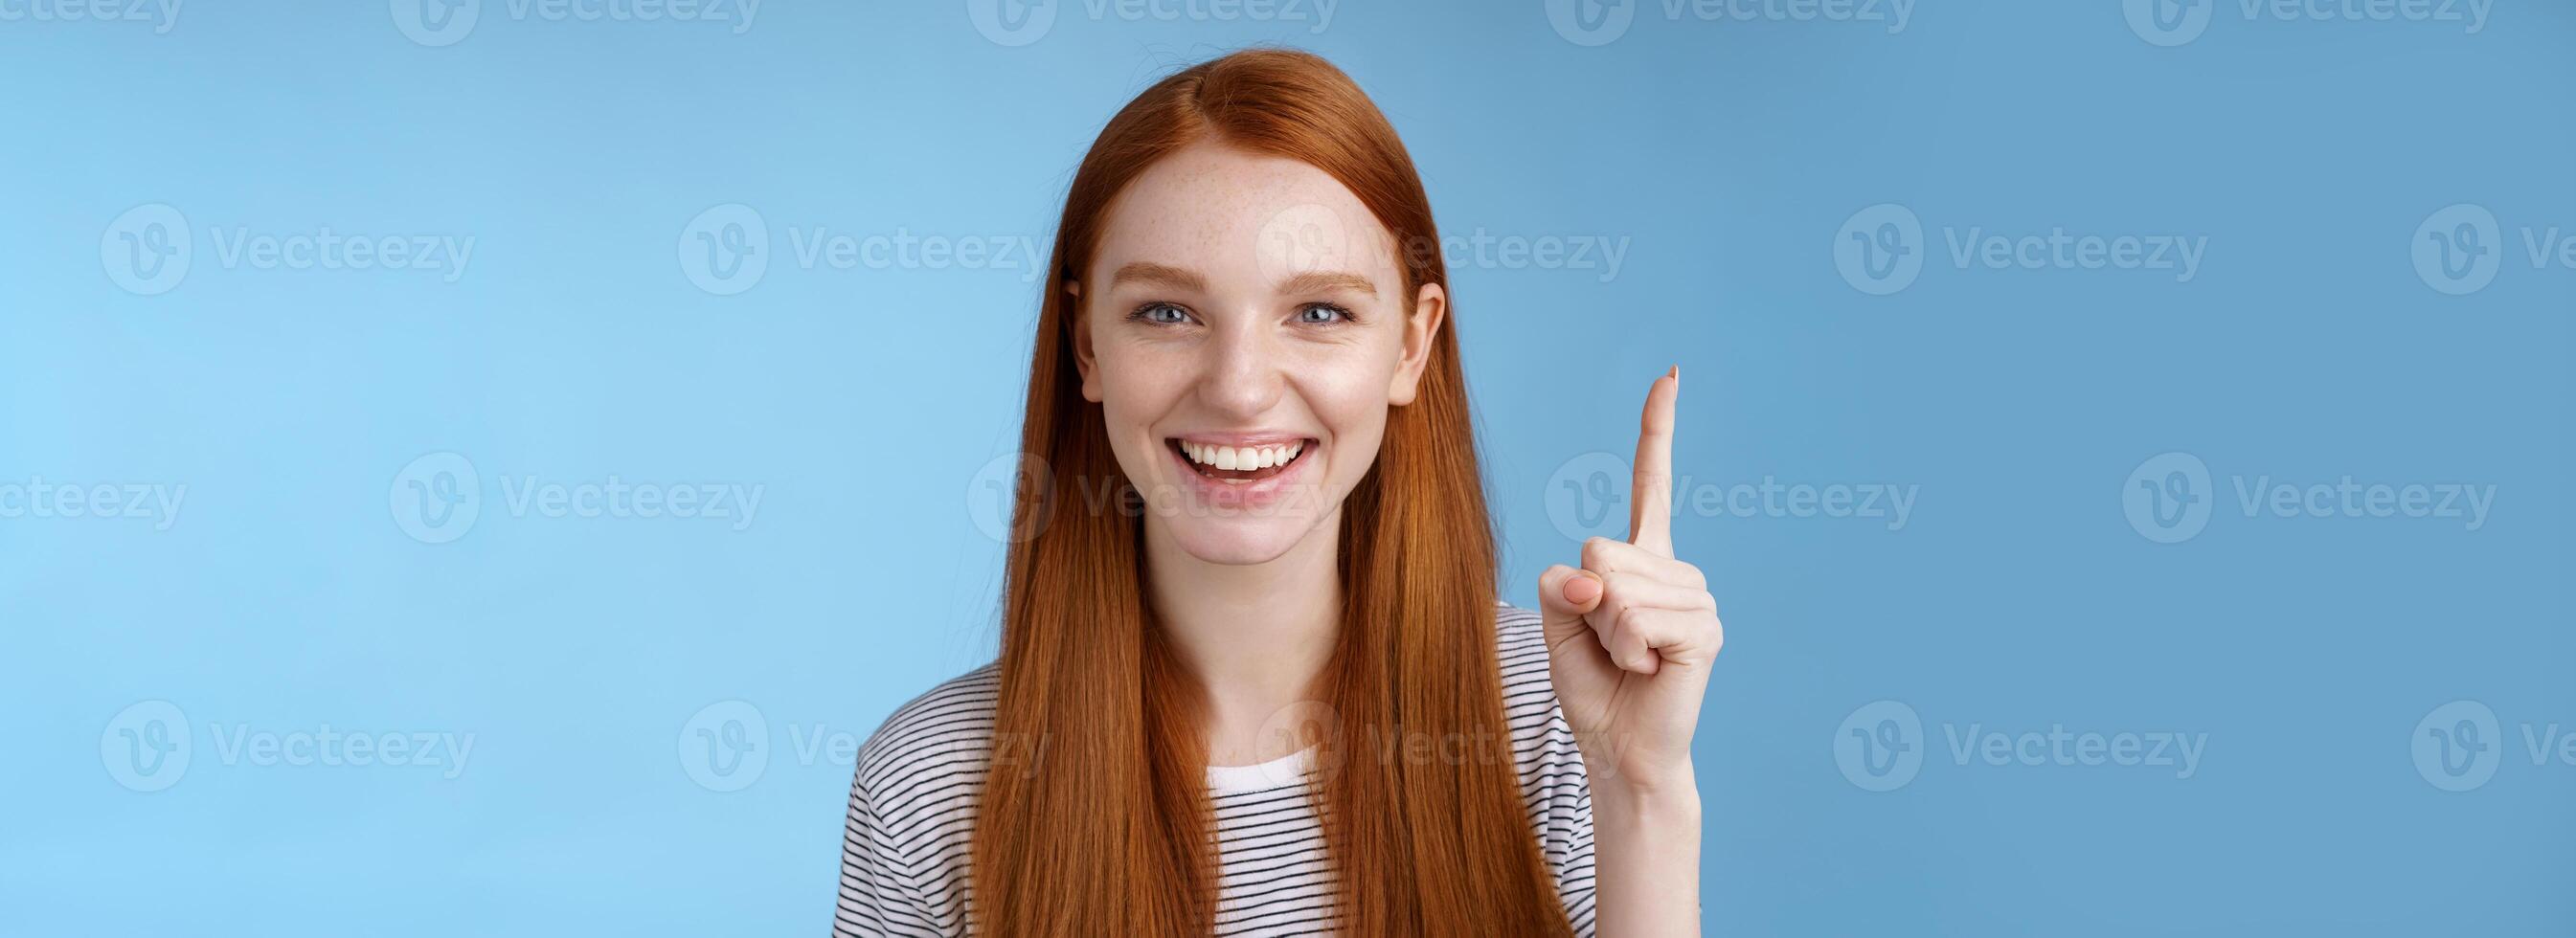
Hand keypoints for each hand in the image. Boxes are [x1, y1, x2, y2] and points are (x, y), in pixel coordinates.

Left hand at [1538, 367, 1722, 795]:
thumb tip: (1595, 578)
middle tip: (1609, 645)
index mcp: (1642, 560)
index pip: (1653, 483)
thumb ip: (1561, 586)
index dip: (1658, 429)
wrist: (1619, 749)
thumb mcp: (1555, 623)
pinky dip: (1624, 649)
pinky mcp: (1704, 629)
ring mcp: (1696, 597)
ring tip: (1631, 661)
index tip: (1671, 375)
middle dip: (1586, 603)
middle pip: (1599, 548)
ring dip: (1606, 634)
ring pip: (1615, 586)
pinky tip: (1647, 669)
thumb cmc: (1592, 685)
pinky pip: (1634, 617)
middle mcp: (1676, 570)